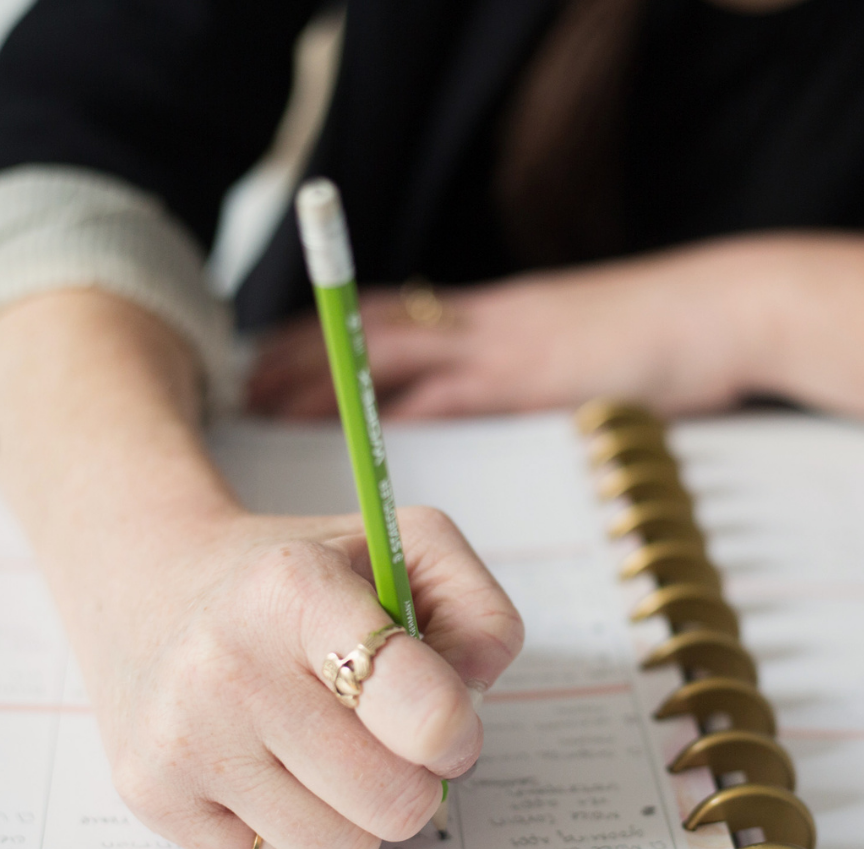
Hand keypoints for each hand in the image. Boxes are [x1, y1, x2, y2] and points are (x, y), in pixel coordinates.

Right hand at [91, 504, 521, 848]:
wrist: (150, 588)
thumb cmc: (288, 580)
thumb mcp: (396, 546)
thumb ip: (476, 612)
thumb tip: (473, 705)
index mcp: (295, 587)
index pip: (420, 707)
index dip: (457, 730)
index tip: (446, 724)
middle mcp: (228, 664)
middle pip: (394, 800)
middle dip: (411, 777)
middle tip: (379, 734)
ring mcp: (184, 738)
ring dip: (355, 812)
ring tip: (319, 748)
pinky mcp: (152, 795)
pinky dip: (295, 831)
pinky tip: (267, 769)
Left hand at [249, 240, 776, 419]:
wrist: (711, 310)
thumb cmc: (638, 336)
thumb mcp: (550, 347)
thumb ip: (496, 371)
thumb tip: (445, 405)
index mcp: (480, 318)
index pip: (383, 321)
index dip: (323, 337)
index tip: (274, 359)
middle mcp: (476, 326)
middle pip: (367, 335)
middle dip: (303, 359)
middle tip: (246, 383)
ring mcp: (497, 346)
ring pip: (390, 355)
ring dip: (329, 381)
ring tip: (269, 402)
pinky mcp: (525, 374)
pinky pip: (448, 391)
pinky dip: (399, 409)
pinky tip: (355, 430)